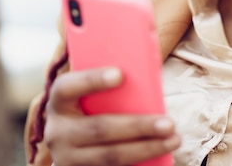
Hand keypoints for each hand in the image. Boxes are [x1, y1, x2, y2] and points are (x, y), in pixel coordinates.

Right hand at [44, 67, 180, 165]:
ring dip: (145, 148)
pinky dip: (140, 162)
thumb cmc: (92, 105)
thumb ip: (110, 86)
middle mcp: (57, 132)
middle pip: (99, 128)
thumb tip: (145, 76)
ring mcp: (68, 158)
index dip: (92, 80)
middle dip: (137, 126)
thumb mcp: (90, 94)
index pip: (67, 87)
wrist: (72, 141)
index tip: (120, 74)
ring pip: (110, 156)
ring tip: (173, 139)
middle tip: (169, 123)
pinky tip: (162, 155)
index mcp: (59, 102)